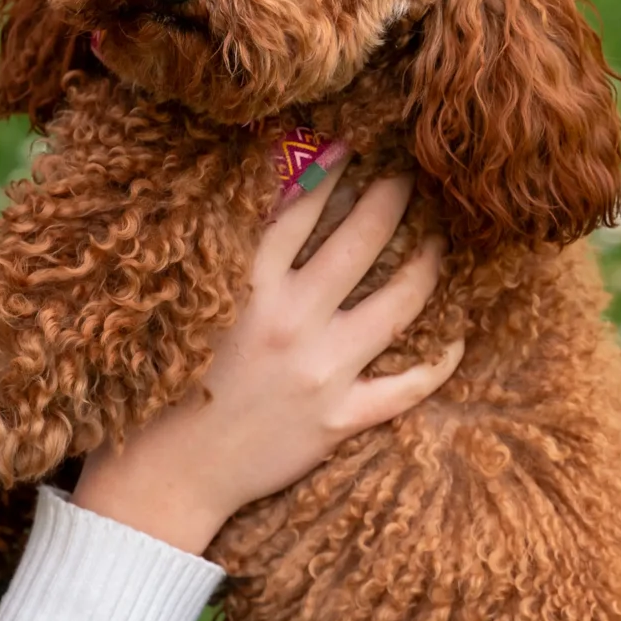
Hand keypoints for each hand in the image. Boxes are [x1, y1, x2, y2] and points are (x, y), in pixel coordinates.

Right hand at [71, 169, 462, 555]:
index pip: (299, 210)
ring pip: (399, 303)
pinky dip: (438, 362)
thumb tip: (265, 201)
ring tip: (440, 238)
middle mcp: (290, 322)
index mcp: (245, 290)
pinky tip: (455, 338)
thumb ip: (226, 262)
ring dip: (428, 263)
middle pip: (361, 242)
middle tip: (410, 177)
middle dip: (392, 199)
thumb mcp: (186, 311)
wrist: (170, 475)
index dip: (329, 170)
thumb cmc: (165, 389)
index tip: (352, 145)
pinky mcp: (339, 419)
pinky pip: (407, 386)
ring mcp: (321, 372)